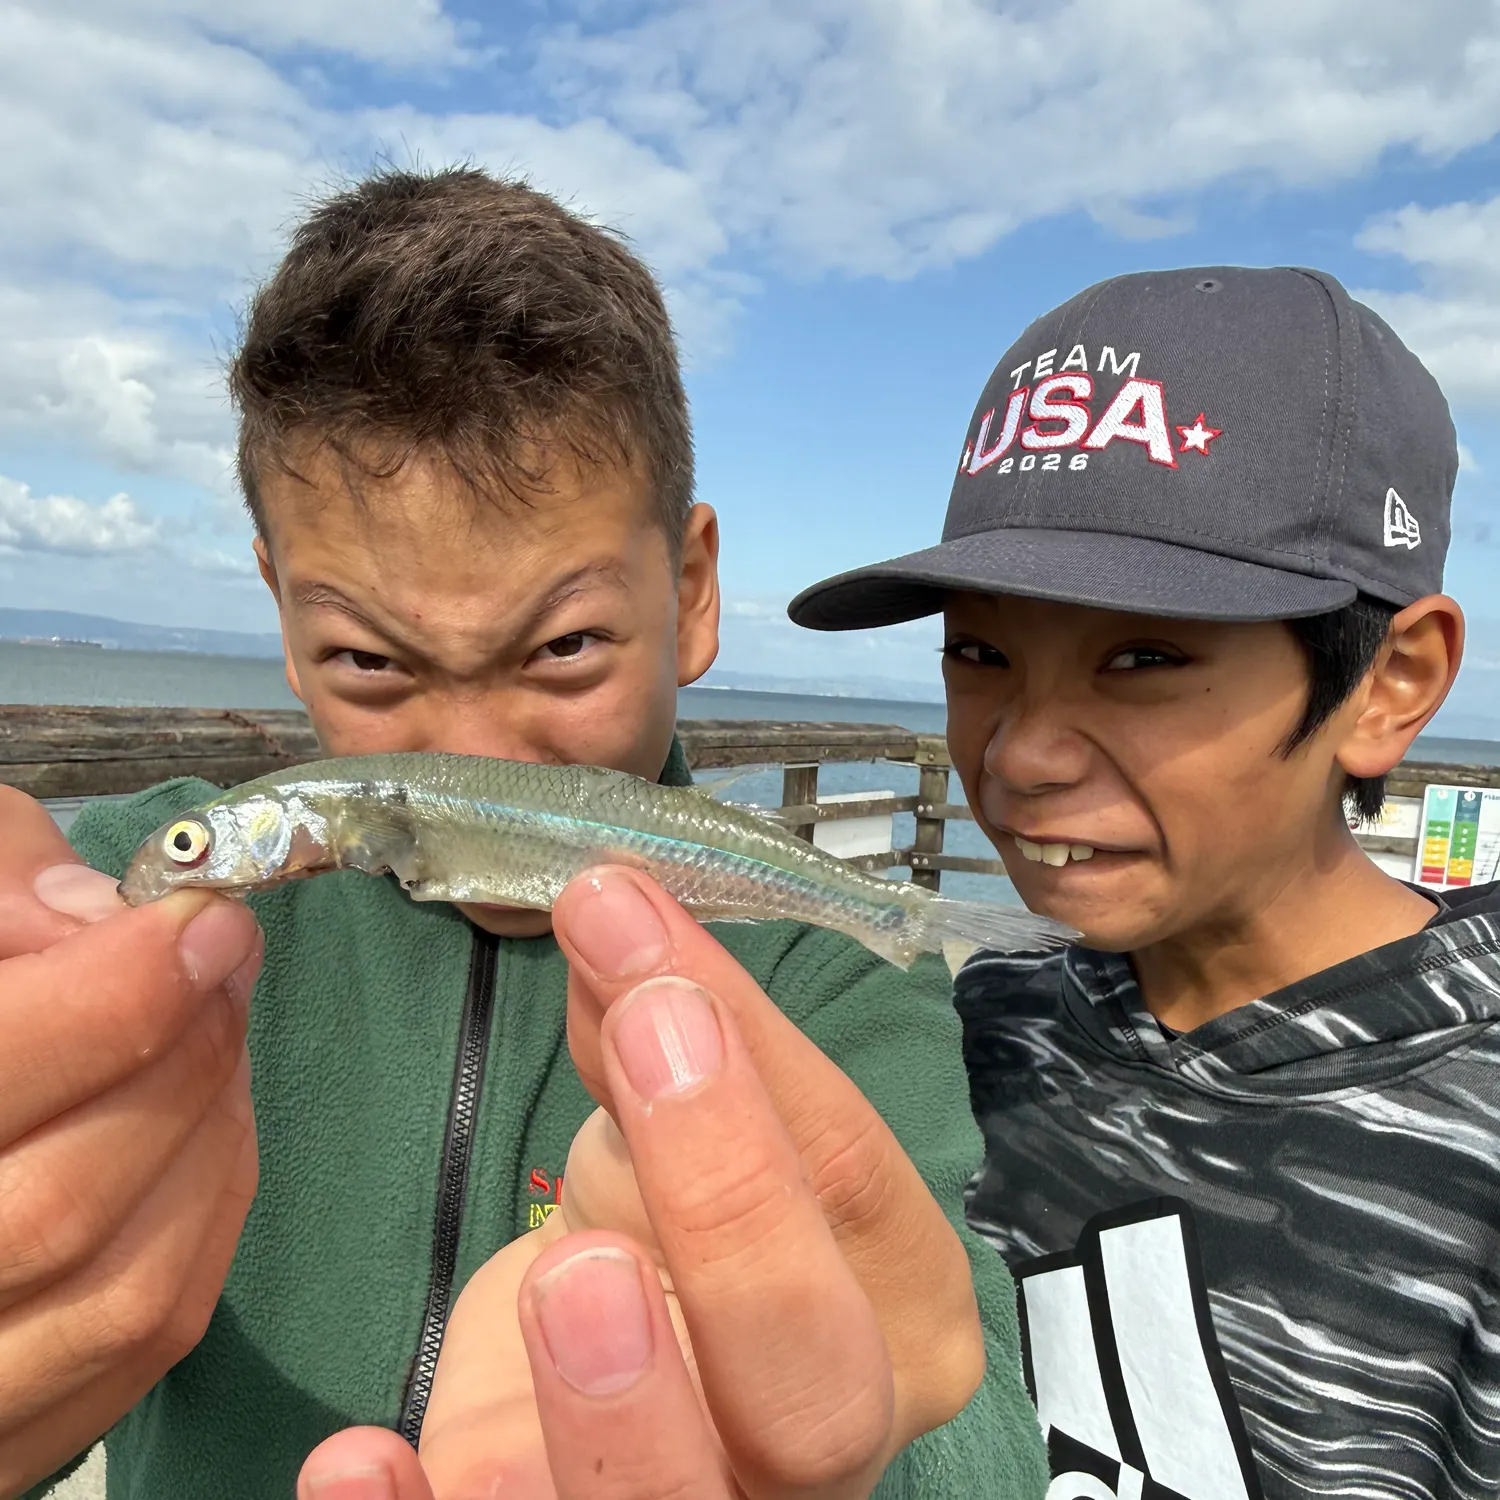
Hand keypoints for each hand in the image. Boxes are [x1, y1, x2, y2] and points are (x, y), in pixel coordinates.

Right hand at [0, 788, 261, 1494]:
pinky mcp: (11, 1434)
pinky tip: (214, 1129)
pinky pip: (148, 1347)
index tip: (209, 923)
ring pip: (126, 1293)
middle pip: (65, 1202)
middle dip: (183, 1063)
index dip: (120, 1000)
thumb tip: (111, 920)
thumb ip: (1, 894)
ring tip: (221, 1036)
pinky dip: (210, 1222)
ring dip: (212, 1141)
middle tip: (227, 963)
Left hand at [299, 866, 983, 1497]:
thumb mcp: (677, 1138)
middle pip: (815, 1375)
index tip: (635, 933)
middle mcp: (829, 1447)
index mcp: (893, 1315)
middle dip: (733, 1209)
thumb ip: (647, 1038)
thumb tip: (606, 908)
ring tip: (564, 1277)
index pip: (851, 1186)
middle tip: (644, 1050)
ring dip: (617, 1404)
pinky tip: (360, 1460)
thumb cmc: (682, 1245)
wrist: (631, 1387)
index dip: (749, 1059)